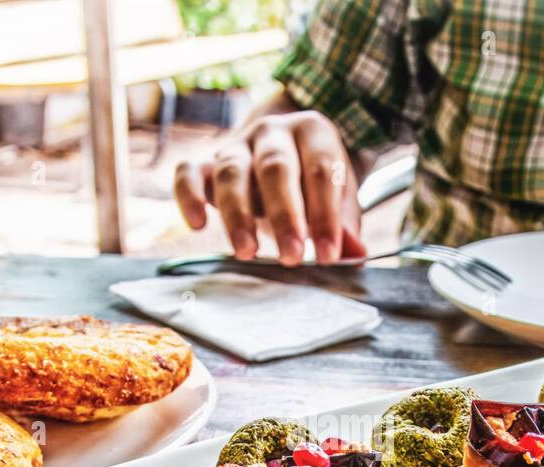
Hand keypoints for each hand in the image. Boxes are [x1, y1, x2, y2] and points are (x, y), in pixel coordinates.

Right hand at [174, 110, 365, 265]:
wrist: (284, 152)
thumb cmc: (314, 183)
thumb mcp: (340, 198)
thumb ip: (345, 226)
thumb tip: (355, 256)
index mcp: (313, 132)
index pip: (320, 172)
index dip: (325, 215)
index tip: (328, 255)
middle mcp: (272, 132)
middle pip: (275, 168)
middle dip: (284, 215)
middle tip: (291, 256)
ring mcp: (235, 145)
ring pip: (231, 172)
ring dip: (238, 214)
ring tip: (247, 252)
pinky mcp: (204, 162)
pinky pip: (188, 173)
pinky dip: (189, 196)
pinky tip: (198, 224)